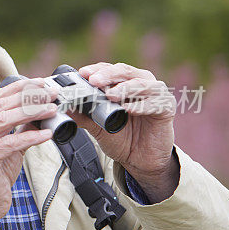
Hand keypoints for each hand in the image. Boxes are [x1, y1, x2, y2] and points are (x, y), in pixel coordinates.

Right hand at [0, 79, 57, 229]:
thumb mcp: (7, 147)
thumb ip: (19, 128)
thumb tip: (40, 109)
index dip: (20, 88)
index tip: (41, 84)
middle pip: (0, 104)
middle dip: (29, 96)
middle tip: (52, 94)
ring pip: (3, 119)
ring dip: (31, 111)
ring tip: (52, 109)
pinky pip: (9, 143)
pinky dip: (30, 136)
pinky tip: (47, 134)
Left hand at [77, 62, 178, 201]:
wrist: (139, 160)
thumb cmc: (120, 137)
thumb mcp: (96, 125)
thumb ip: (82, 114)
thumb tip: (61, 106)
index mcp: (123, 82)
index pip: (108, 69)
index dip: (96, 69)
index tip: (83, 73)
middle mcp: (141, 82)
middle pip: (124, 72)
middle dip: (108, 75)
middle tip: (94, 81)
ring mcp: (156, 94)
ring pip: (142, 84)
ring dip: (125, 88)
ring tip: (110, 95)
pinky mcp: (167, 108)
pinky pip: (155, 104)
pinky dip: (141, 105)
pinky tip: (129, 109)